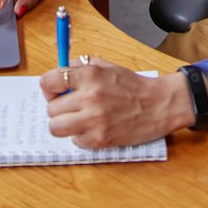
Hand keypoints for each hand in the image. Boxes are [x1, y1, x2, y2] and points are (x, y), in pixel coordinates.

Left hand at [41, 57, 199, 149]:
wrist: (158, 104)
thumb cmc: (132, 85)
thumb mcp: (106, 66)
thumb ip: (81, 67)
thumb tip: (58, 75)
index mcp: (89, 75)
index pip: (49, 81)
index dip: (49, 87)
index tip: (55, 90)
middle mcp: (89, 97)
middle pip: (51, 108)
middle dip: (58, 108)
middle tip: (71, 106)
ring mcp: (94, 120)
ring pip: (56, 128)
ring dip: (64, 124)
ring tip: (77, 119)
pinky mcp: (100, 139)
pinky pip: (75, 141)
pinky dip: (81, 136)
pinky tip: (94, 128)